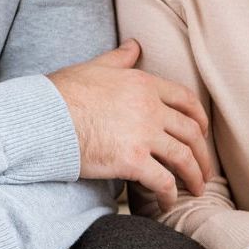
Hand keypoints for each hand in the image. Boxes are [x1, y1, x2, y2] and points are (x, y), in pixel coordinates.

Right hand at [48, 38, 212, 210]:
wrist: (43, 118)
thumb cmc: (63, 93)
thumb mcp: (95, 67)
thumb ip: (120, 59)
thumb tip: (134, 45)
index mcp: (145, 85)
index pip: (186, 100)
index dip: (200, 118)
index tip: (204, 132)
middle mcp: (150, 109)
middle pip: (191, 132)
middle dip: (203, 153)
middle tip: (205, 168)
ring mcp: (143, 135)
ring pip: (184, 158)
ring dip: (195, 176)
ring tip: (197, 189)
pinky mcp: (132, 161)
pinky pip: (162, 181)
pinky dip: (169, 195)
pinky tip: (167, 203)